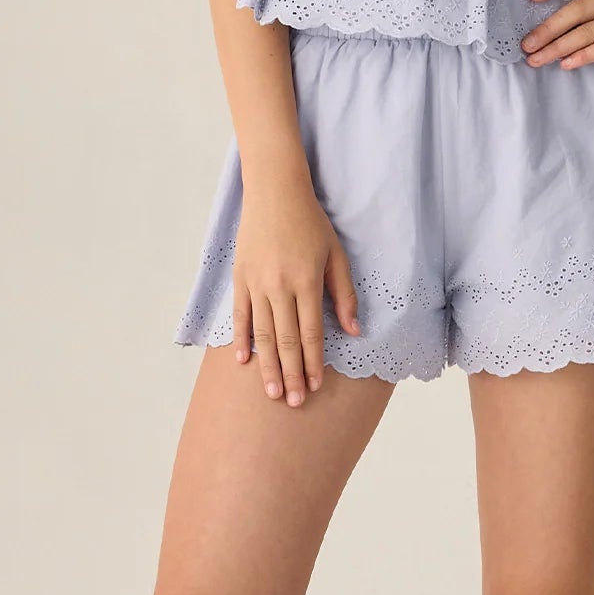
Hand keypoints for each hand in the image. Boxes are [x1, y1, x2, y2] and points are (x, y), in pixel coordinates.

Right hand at [232, 174, 361, 405]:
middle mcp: (279, 286)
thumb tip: (353, 331)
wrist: (275, 192)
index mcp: (306, 282)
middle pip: (286, 340)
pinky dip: (242, 339)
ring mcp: (256, 283)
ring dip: (268, 365)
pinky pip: (241, 315)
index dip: (312, 362)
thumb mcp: (336, 255)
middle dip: (290, 374)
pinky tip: (244, 361)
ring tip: (271, 392)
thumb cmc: (311, 223)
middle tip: (293, 402)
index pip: (310, 333)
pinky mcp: (240, 278)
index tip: (315, 386)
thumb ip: (343, 294)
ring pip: (263, 334)